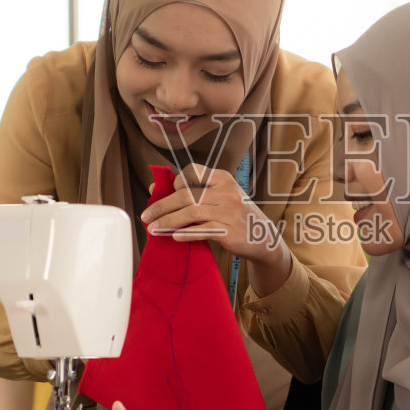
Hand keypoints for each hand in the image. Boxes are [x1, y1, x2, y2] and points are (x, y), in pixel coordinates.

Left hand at [139, 164, 290, 292]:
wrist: (263, 238)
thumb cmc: (236, 216)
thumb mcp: (220, 198)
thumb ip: (193, 192)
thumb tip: (155, 188)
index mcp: (223, 179)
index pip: (192, 172)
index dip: (175, 182)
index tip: (162, 194)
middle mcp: (227, 192)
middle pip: (186, 195)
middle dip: (161, 206)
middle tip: (146, 216)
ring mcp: (229, 211)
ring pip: (191, 213)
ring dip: (168, 221)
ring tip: (153, 229)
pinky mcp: (230, 231)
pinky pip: (202, 230)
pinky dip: (185, 233)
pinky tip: (173, 236)